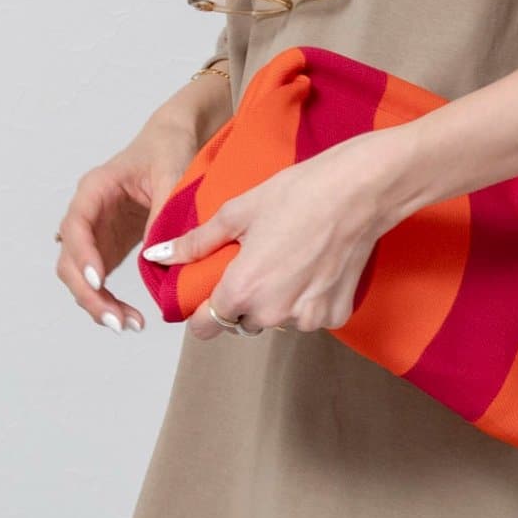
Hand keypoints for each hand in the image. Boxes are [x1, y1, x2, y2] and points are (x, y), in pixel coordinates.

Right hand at [55, 116, 205, 333]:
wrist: (174, 141)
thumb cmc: (170, 148)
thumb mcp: (172, 173)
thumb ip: (163, 211)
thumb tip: (157, 256)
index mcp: (95, 188)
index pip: (76, 226)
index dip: (84, 255)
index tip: (100, 280)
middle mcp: (87, 213)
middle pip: (70, 260)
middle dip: (88, 293)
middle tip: (116, 320)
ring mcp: (95, 233)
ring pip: (79, 276)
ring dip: (97, 303)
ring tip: (127, 325)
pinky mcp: (108, 247)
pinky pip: (98, 280)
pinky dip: (108, 300)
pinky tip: (127, 318)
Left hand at [144, 133, 396, 340]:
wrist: (360, 190)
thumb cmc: (300, 193)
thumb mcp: (239, 212)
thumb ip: (195, 243)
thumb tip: (157, 255)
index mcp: (241, 290)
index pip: (204, 327)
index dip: (203, 311)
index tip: (213, 292)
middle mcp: (272, 313)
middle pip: (242, 322)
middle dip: (244, 300)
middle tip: (260, 261)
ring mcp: (307, 318)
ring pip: (277, 319)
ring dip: (277, 300)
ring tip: (291, 259)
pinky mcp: (334, 315)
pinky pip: (309, 316)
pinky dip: (308, 298)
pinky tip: (315, 267)